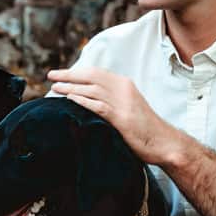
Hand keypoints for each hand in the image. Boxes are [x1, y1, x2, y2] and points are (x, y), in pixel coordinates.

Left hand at [46, 66, 181, 165]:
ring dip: (71, 87)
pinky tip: (70, 99)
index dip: (77, 72)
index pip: (96, 72)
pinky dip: (82, 101)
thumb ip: (111, 100)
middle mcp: (123, 89)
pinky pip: (98, 106)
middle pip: (91, 76)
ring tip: (54, 87)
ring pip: (92, 89)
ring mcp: (123, 102)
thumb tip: (89, 100)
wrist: (164, 143)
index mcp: (125, 84)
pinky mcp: (122, 118)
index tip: (62, 74)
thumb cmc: (145, 129)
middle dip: (69, 75)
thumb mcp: (128, 108)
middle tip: (51, 75)